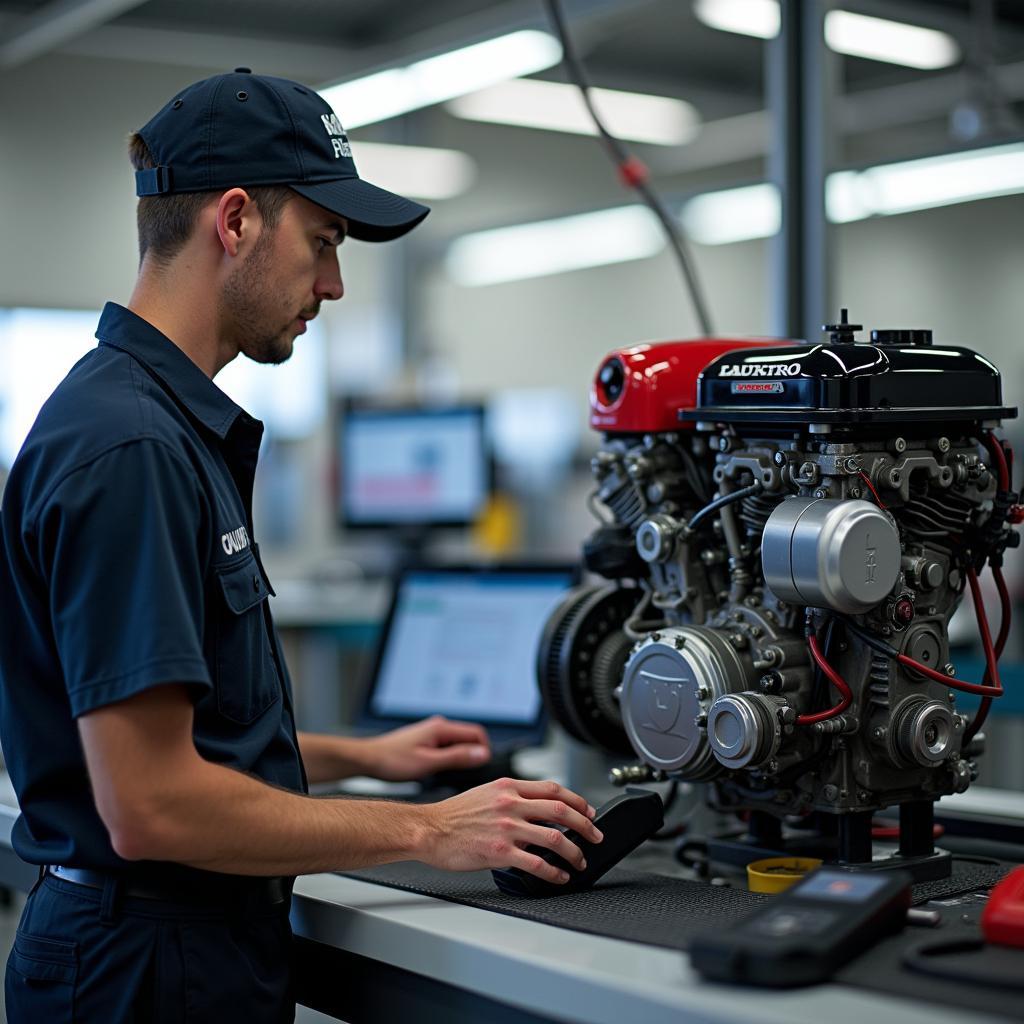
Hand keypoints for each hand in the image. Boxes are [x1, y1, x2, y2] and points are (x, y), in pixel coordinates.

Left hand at [364, 715, 490, 781]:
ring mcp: (431, 732)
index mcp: (441, 728)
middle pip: (468, 737)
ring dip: (459, 757)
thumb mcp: (429, 763)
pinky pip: (446, 746)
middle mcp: (438, 726)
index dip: (484, 750)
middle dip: (472, 754)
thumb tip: (483, 753)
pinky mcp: (425, 739)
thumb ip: (457, 757)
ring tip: (447, 774)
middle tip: (465, 775)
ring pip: (457, 742)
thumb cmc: (393, 761)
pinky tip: (436, 771)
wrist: (369, 760)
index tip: (481, 768)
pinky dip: (448, 757)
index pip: (477, 733)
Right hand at [418, 777, 601, 884]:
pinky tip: (559, 877)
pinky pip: (536, 863)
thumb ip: (512, 796)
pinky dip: (554, 872)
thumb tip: (536, 806)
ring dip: (574, 851)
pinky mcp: (500, 852)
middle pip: (561, 810)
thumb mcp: (486, 792)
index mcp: (508, 787)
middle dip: (585, 825)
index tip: (588, 811)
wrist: (429, 829)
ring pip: (554, 838)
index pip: (553, 789)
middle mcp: (510, 804)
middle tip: (595, 836)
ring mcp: (506, 828)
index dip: (577, 800)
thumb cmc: (453, 814)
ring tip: (580, 861)